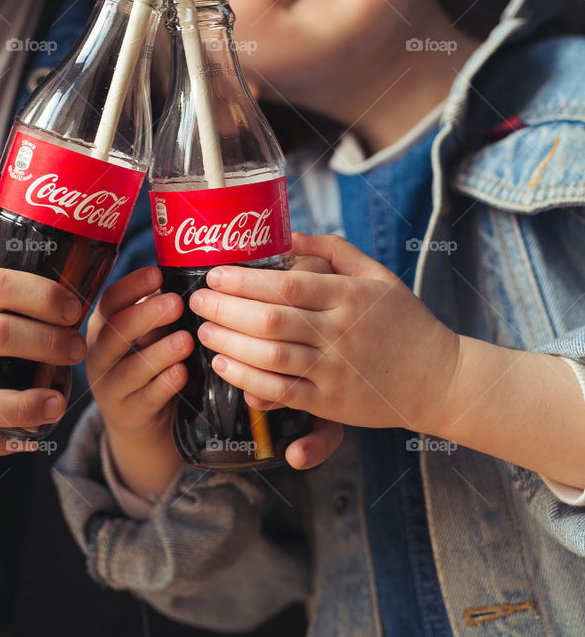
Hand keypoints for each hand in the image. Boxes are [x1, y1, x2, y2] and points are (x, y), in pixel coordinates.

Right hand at [86, 266, 192, 496]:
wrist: (138, 419)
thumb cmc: (147, 362)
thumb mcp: (145, 334)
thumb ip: (158, 311)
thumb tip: (188, 276)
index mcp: (103, 326)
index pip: (110, 301)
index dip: (132, 286)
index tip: (158, 274)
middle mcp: (99, 354)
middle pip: (115, 332)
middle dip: (146, 316)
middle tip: (177, 303)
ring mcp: (110, 386)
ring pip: (130, 368)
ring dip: (159, 353)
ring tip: (185, 340)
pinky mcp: (128, 414)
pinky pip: (146, 399)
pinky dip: (164, 385)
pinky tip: (182, 373)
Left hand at [188, 232, 460, 445]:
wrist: (441, 379)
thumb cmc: (405, 322)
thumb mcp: (377, 276)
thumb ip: (333, 251)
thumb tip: (288, 233)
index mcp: (350, 297)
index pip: (288, 284)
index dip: (245, 279)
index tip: (215, 273)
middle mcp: (341, 332)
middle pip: (272, 319)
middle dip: (226, 309)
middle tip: (197, 300)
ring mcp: (335, 371)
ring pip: (271, 357)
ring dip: (230, 344)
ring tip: (203, 331)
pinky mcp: (332, 403)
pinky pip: (282, 393)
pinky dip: (249, 381)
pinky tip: (225, 367)